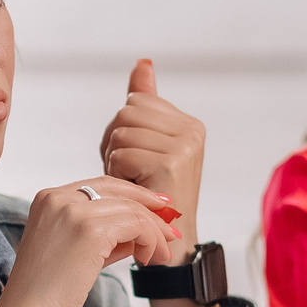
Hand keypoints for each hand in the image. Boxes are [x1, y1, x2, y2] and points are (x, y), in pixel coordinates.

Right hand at [0, 176, 181, 306]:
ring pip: (132, 209)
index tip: (156, 209)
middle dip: (150, 209)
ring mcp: (74, 212)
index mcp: (49, 198)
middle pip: (119, 191)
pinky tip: (149, 258)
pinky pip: (136, 225)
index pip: (101, 185)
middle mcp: (59, 198)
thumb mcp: (74, 251)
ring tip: (160, 255)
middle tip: (170, 229)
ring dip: (154, 232)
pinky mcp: (90, 230)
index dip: (133, 195)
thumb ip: (103, 235)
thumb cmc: (45, 291)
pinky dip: (150, 240)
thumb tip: (138, 232)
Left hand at [99, 59, 203, 260]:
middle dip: (115, 143)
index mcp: (188, 123)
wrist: (166, 244)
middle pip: (126, 112)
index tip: (133, 159)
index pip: (136, 100)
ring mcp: (185, 146)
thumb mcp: (146, 144)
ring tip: (133, 183)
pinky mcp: (172, 162)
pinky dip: (118, 173)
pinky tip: (133, 190)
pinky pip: (122, 152)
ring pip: (121, 132)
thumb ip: (146, 102)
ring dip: (115, 161)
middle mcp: (192, 131)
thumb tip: (143, 63)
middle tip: (129, 173)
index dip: (122, 130)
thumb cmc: (149, 194)